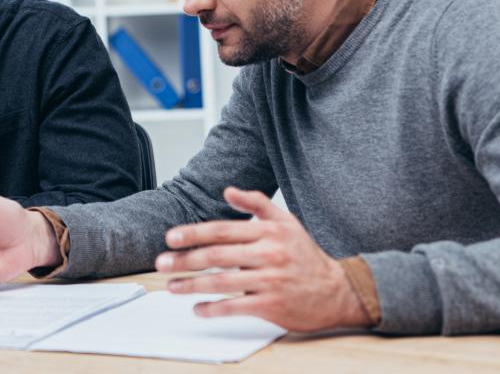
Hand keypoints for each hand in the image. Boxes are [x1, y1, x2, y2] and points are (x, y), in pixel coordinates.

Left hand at [155, 187, 369, 332]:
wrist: (338, 290)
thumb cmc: (306, 255)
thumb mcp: (286, 221)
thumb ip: (256, 203)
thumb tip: (228, 190)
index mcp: (268, 232)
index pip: (222, 230)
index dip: (193, 233)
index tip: (170, 238)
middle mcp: (268, 254)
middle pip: (217, 256)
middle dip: (184, 260)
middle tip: (161, 263)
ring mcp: (270, 281)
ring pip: (222, 282)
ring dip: (192, 285)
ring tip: (172, 287)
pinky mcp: (272, 305)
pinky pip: (236, 307)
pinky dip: (213, 309)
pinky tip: (198, 308)